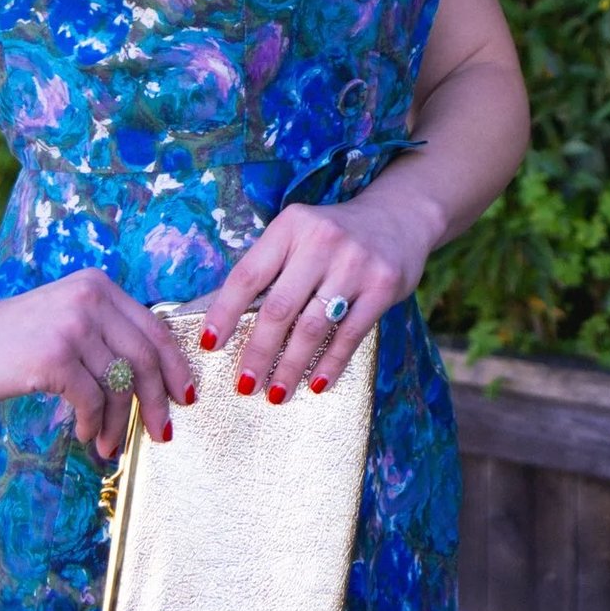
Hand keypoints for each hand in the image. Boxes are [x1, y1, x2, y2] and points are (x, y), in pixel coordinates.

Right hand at [0, 269, 198, 461]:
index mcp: (100, 286)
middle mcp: (90, 299)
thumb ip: (106, 335)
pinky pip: (92, 400)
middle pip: (145, 357)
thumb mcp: (67, 320)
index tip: (184, 396)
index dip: (174, 366)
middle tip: (161, 433)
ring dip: (120, 422)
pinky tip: (87, 434)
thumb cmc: (15, 340)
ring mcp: (72, 327)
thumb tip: (152, 381)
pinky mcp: (53, 357)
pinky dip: (94, 423)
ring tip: (110, 445)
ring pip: (119, 384)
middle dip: (158, 400)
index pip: (154, 329)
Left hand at [198, 194, 436, 404]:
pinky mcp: (384, 285)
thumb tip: (228, 324)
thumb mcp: (299, 235)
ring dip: (291, 366)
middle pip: (279, 308)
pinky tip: (317, 384)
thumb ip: (271, 268)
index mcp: (291, 226)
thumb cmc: (333, 236)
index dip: (225, 312)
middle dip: (258, 352)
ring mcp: (356, 263)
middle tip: (245, 385)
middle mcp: (322, 240)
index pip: (249, 275)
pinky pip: (350, 334)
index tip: (210, 344)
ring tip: (277, 393)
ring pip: (313, 326)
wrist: (399, 217)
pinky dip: (330, 363)